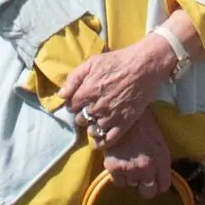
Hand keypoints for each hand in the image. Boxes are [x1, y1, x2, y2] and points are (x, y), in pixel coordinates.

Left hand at [63, 36, 177, 138]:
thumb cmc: (118, 61)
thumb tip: (61, 94)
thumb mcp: (92, 63)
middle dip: (82, 114)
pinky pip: (108, 139)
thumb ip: (74, 78)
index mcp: (87, 92)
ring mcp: (110, 117)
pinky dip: (101, 142)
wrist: (144, 66)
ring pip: (93, 130)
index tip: (79, 101)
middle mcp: (96, 107)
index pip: (71, 106)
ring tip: (97, 120)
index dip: (74, 103)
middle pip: (80, 119)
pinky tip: (99, 140)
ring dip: (92, 127)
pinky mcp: (124, 123)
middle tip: (90, 109)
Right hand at [99, 111, 173, 194]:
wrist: (121, 112)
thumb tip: (159, 178)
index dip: (159, 184)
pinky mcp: (113, 168)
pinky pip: (118, 182)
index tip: (155, 181)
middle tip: (141, 177)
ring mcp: (130, 169)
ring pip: (131, 186)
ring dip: (131, 177)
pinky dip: (118, 175)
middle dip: (146, 186)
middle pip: (148, 193)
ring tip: (129, 161)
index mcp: (162, 160)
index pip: (164, 186)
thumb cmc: (142, 125)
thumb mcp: (159, 142)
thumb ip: (161, 162)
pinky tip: (120, 161)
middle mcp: (147, 168)